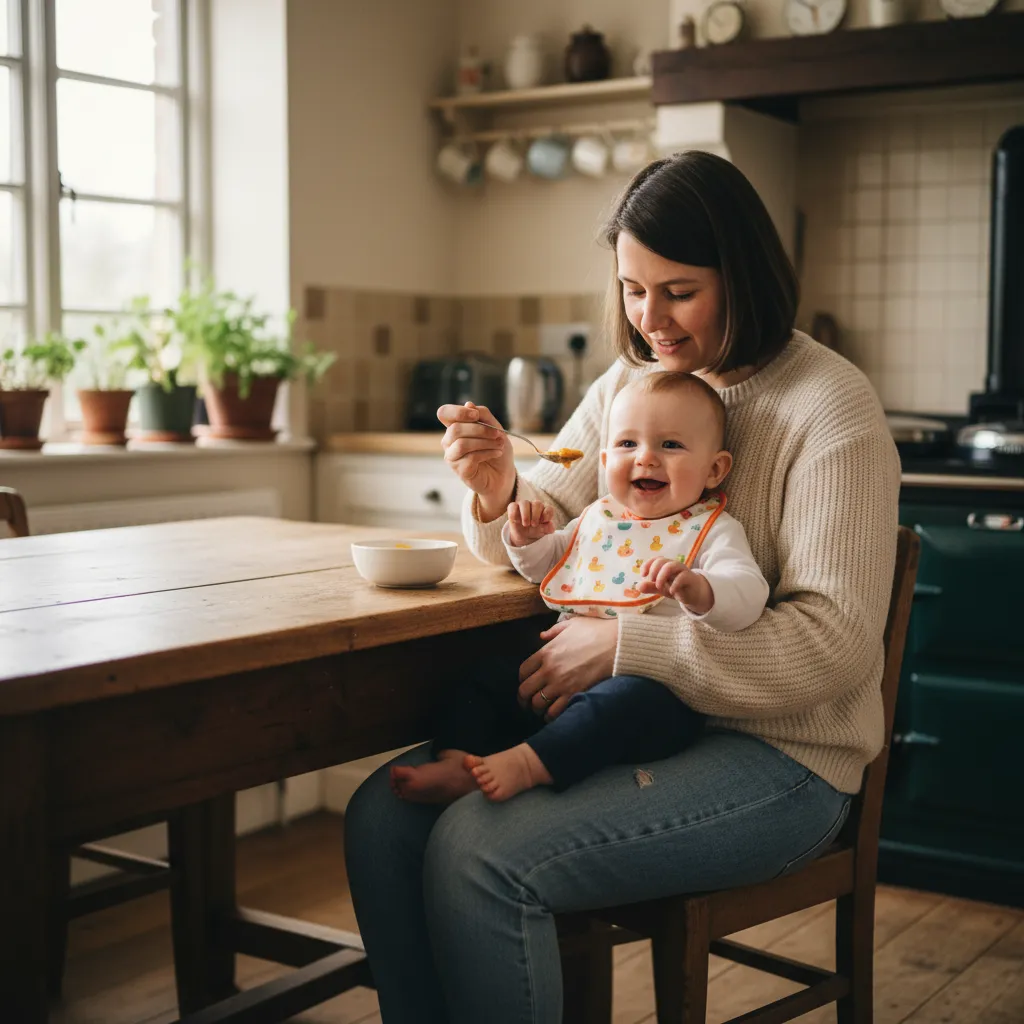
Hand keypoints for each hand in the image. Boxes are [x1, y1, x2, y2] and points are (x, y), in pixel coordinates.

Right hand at [437, 402, 515, 521]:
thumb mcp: (495, 427)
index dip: (458, 412)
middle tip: (497, 434)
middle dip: (480, 429)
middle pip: (455, 429)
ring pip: (462, 444)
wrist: (504, 474)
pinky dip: (487, 453)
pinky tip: (497, 453)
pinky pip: (470, 458)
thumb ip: (483, 415)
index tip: (476, 415)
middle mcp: (449, 441)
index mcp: (455, 427)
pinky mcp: (459, 470)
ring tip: (499, 445)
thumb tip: (468, 404)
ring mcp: (452, 457)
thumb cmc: (497, 449)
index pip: (444, 413)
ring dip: (485, 442)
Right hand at [507, 500, 554, 546]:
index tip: (544, 521)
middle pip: (537, 504)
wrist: (522, 536)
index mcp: (544, 511)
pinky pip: (513, 506)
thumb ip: (547, 529)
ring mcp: (524, 505)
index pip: (549, 509)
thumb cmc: (534, 531)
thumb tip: (551, 527)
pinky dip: (513, 513)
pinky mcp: (513, 507)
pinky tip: (516, 521)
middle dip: (536, 515)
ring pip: (525, 503)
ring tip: (526, 524)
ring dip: (525, 514)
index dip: (547, 514)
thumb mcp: (542, 532)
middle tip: (534, 525)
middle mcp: (535, 506)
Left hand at [517, 617, 615, 720]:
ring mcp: (560, 683)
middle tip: (527, 703)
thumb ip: (554, 630)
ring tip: (541, 710)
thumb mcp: (571, 624)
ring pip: (537, 704)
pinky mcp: (574, 693)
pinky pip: (555, 712)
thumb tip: (542, 635)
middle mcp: (549, 669)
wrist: (616, 644)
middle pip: (525, 690)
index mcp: (546, 652)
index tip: (525, 683)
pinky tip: (553, 715)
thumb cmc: (596, 631)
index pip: (523, 671)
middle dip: (524, 699)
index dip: (522, 680)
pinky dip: (551, 716)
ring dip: (537, 709)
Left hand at [638, 557, 713, 613]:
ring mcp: (682, 571)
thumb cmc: (676, 588)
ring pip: (672, 565)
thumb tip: (638, 586)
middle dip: (654, 570)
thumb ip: (650, 587)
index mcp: (665, 566)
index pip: (655, 559)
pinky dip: (674, 584)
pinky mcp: (690, 578)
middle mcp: (673, 565)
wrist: (694, 594)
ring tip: (659, 586)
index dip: (647, 564)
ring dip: (662, 576)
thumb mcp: (661, 588)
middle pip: (662, 560)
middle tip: (652, 581)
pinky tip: (671, 591)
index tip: (643, 575)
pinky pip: (682, 577)